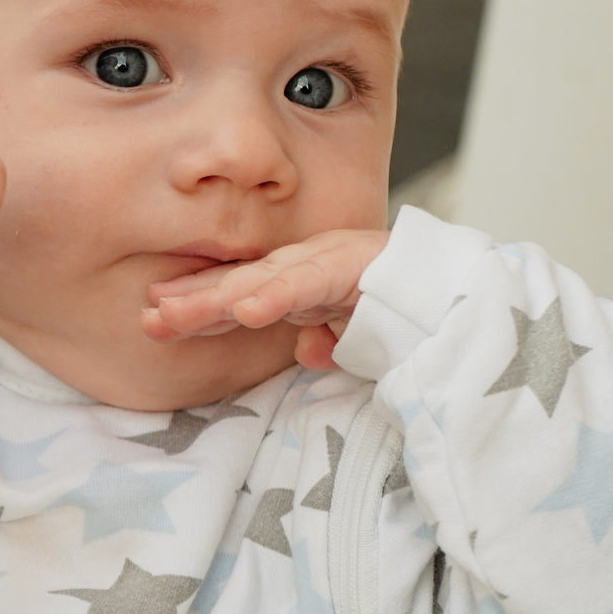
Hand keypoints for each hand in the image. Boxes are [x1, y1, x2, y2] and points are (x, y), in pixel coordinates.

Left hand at [139, 229, 390, 370]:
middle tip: (148, 317)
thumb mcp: (357, 335)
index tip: (152, 318)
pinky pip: (312, 282)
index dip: (197, 305)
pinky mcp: (358, 267)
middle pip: (239, 284)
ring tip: (177, 312)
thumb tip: (308, 350)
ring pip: (263, 279)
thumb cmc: (407, 308)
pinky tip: (248, 308)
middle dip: (192, 301)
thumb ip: (327, 341)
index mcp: (302, 282)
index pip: (239, 294)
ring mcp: (330, 262)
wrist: (464, 288)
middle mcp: (308, 267)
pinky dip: (277, 294)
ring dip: (218, 297)